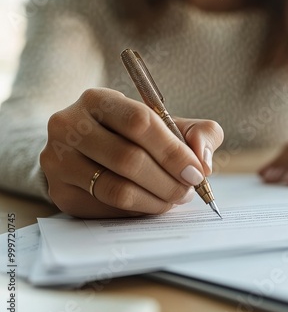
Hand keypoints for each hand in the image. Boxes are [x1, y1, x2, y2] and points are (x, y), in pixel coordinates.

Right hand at [40, 88, 223, 217]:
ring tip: (174, 199)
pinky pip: (107, 209)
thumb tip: (204, 161)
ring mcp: (59, 160)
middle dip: (168, 181)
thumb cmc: (135, 136)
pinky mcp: (60, 192)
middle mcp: (69, 126)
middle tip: (188, 191)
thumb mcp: (168, 125)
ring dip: (155, 200)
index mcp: (98, 100)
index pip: (139, 122)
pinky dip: (137, 211)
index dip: (172, 151)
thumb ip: (199, 133)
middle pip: (128, 159)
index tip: (196, 172)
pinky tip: (150, 203)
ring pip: (117, 189)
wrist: (87, 151)